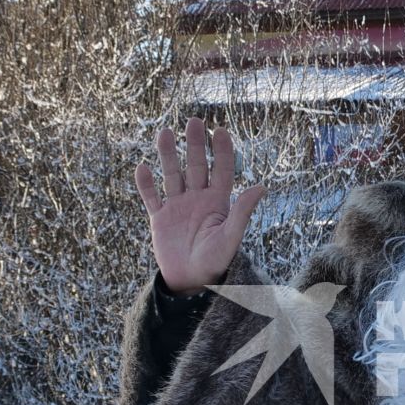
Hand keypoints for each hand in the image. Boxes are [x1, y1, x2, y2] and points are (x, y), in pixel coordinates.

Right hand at [134, 117, 264, 293]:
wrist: (192, 282)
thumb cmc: (216, 262)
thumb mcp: (231, 236)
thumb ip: (242, 211)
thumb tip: (262, 186)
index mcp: (218, 202)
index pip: (222, 170)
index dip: (221, 151)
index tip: (220, 131)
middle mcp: (198, 199)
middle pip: (196, 166)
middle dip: (195, 144)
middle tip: (194, 121)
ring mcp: (177, 207)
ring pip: (172, 175)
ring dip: (168, 155)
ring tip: (165, 133)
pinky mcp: (159, 218)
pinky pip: (151, 197)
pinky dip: (146, 184)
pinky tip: (142, 168)